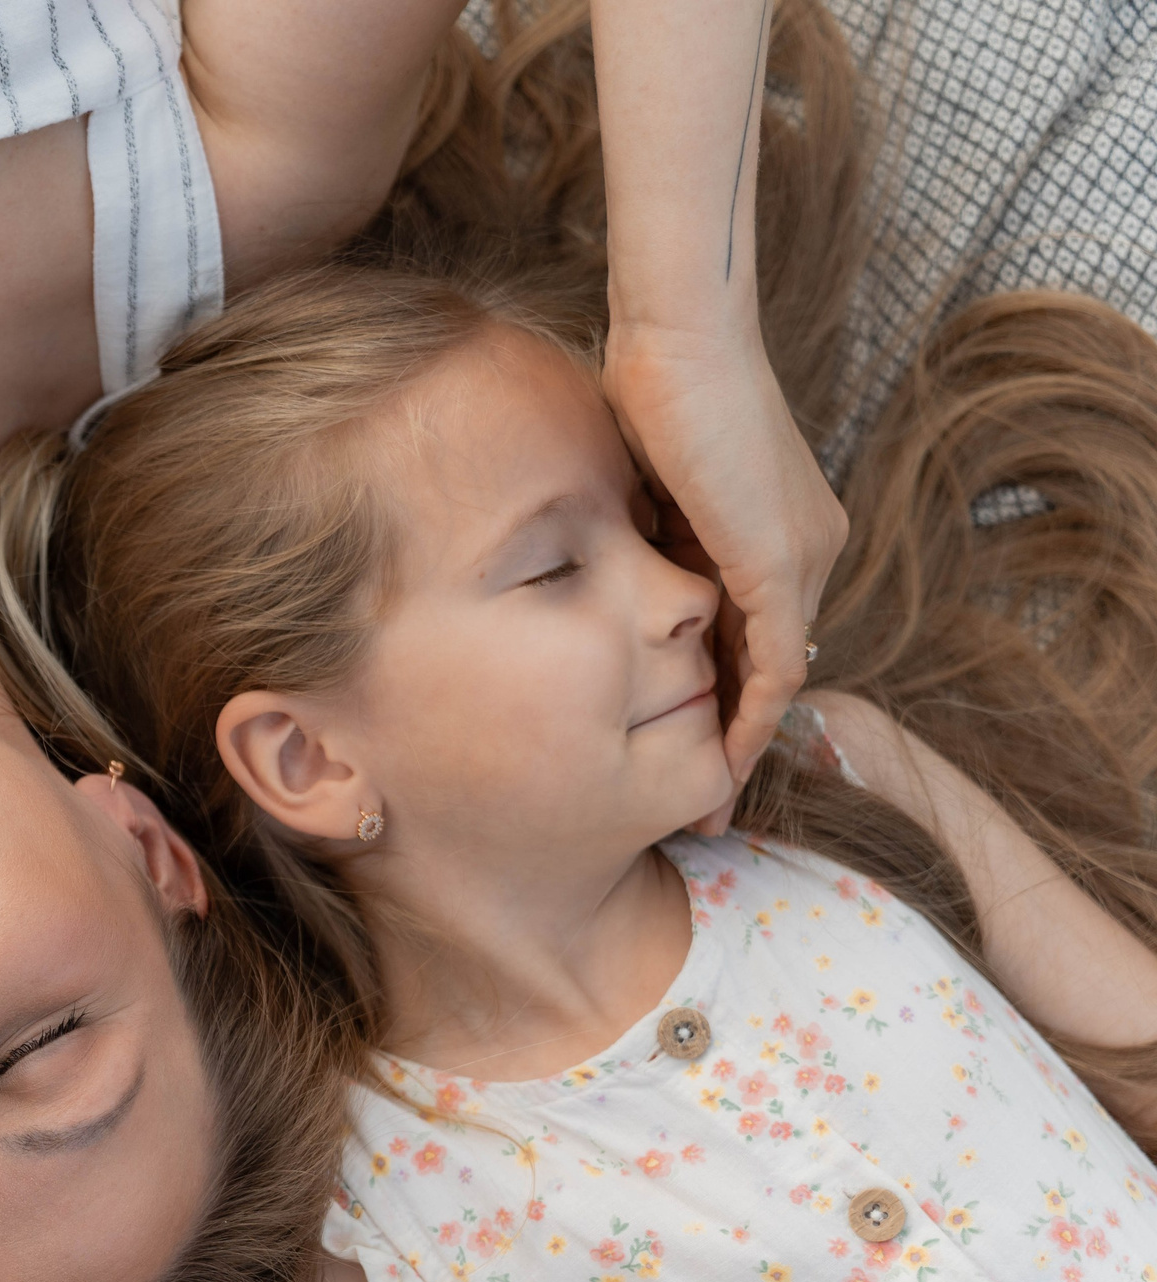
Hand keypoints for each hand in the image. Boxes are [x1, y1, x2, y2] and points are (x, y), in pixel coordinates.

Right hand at [606, 323, 848, 833]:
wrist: (680, 339)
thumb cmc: (653, 386)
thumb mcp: (649, 486)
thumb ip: (649, 536)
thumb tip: (609, 579)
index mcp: (779, 530)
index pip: (755, 635)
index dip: (723, 697)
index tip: (688, 749)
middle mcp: (808, 549)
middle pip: (770, 667)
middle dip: (733, 740)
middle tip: (702, 804)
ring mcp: (802, 558)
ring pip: (775, 676)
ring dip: (740, 746)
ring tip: (707, 805)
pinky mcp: (779, 564)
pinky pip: (772, 665)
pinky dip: (748, 718)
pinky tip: (717, 764)